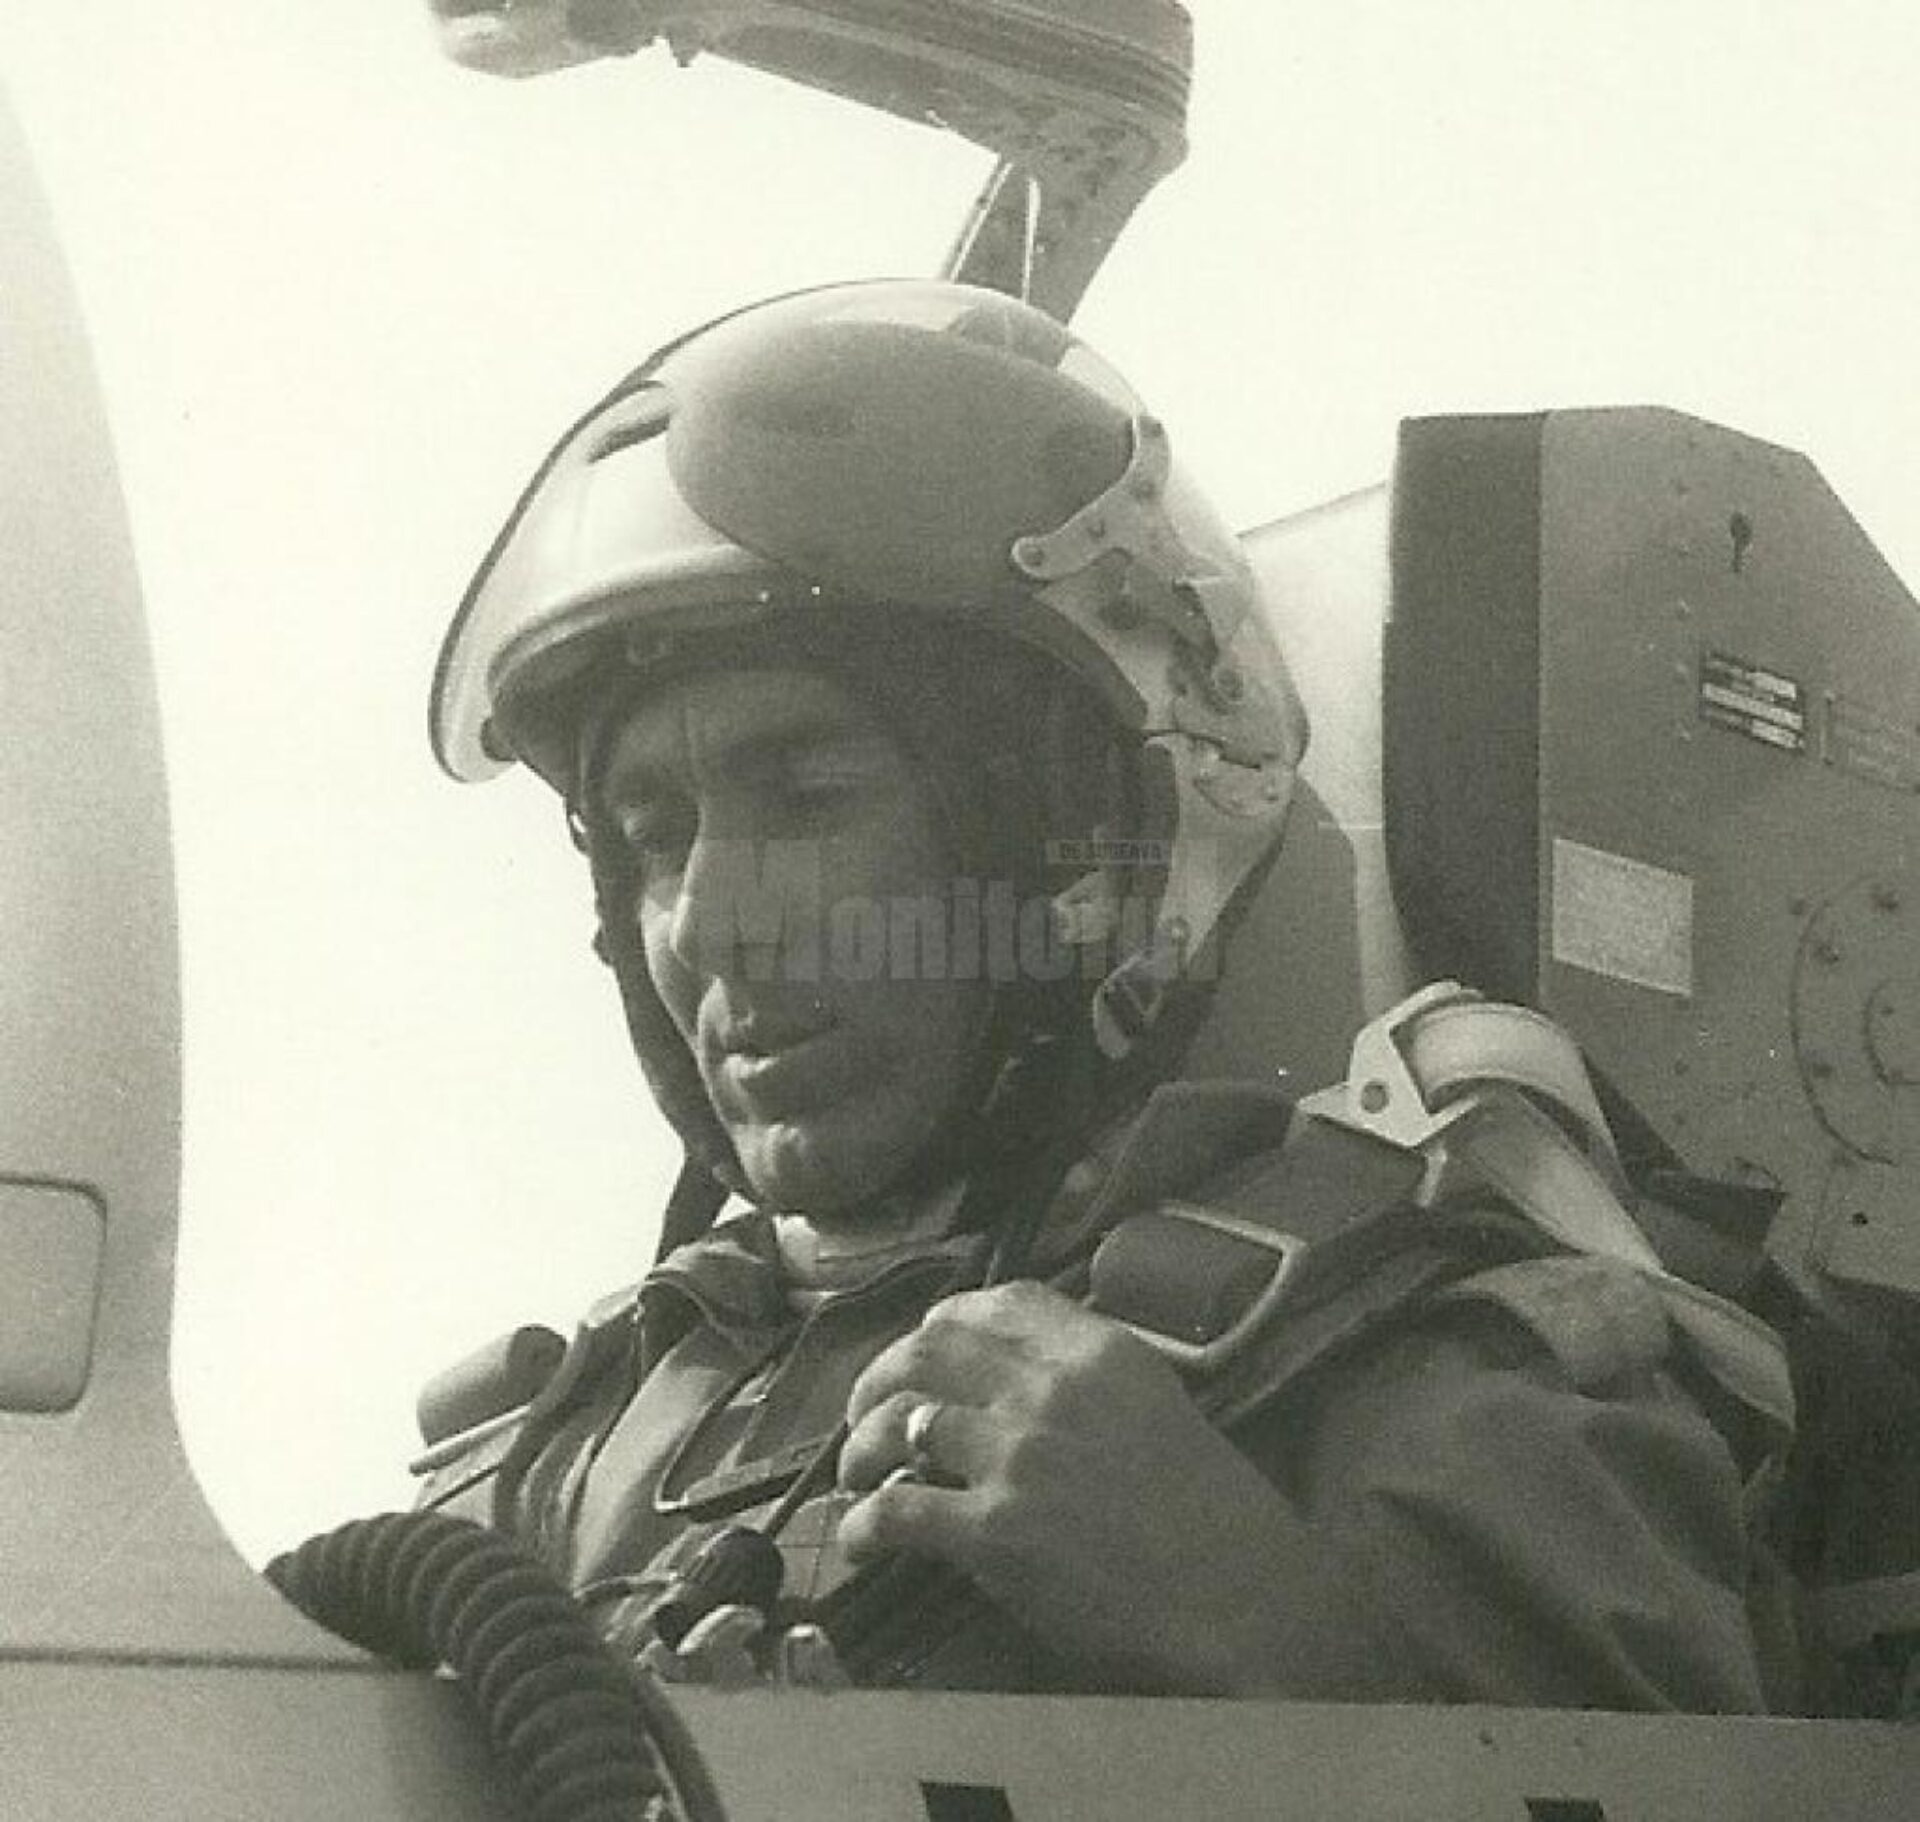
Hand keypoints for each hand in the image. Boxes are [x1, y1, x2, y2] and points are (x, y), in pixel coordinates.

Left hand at [836, 1281, 1327, 1692]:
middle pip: (929, 1348)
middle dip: (879, 1377)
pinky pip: (898, 1509)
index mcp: (1099, 1351)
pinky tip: (859, 1540)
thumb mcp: (1160, 1409)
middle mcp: (1049, 1388)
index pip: (997, 1302)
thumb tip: (1024, 1384)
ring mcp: (1019, 1455)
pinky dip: (864, 1523)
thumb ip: (1092, 1385)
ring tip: (855, 1474)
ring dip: (860, 1447)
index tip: (919, 1349)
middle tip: (863, 1413)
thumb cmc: (1219, 1519)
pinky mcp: (995, 1531)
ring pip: (900, 1421)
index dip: (942, 1322)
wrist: (1246, 1604)